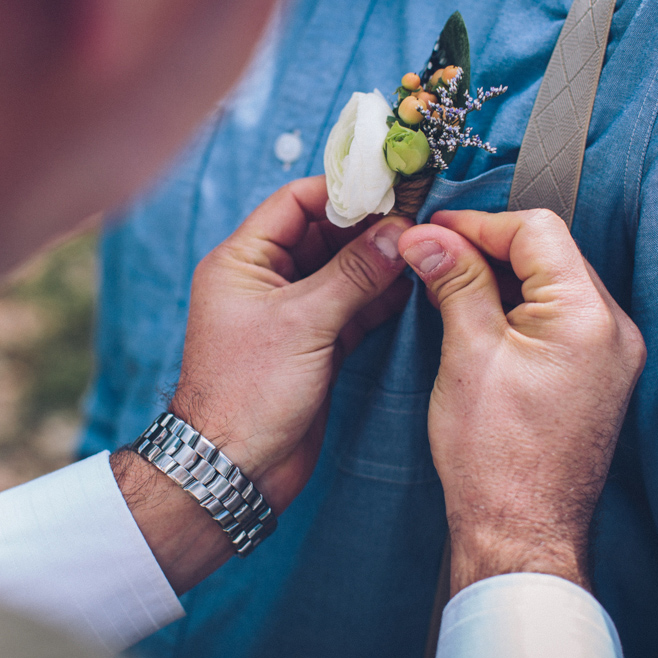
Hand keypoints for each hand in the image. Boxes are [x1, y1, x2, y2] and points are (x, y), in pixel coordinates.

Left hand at [114, 176, 411, 591]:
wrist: (234, 468)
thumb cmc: (247, 393)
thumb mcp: (303, 323)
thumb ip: (353, 274)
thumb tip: (396, 232)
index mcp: (243, 262)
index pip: (295, 203)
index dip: (341, 192)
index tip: (389, 189)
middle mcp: (265, 281)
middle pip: (323, 235)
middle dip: (368, 227)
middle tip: (416, 220)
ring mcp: (290, 314)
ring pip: (341, 272)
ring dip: (379, 262)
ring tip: (422, 249)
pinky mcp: (314, 344)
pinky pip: (351, 308)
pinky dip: (379, 298)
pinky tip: (412, 287)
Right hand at [399, 209, 645, 595]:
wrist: (520, 534)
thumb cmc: (497, 460)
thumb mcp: (468, 354)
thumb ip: (456, 282)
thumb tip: (429, 238)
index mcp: (588, 316)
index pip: (537, 231)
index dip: (479, 224)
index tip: (434, 233)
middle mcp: (613, 330)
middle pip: (549, 253)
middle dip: (488, 247)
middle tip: (433, 256)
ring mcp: (610, 356)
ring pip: (553, 284)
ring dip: (501, 276)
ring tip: (448, 285)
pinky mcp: (596, 377)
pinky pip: (559, 318)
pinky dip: (518, 308)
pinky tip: (478, 318)